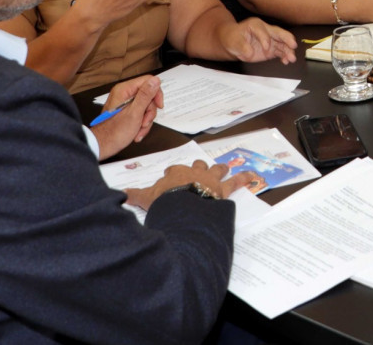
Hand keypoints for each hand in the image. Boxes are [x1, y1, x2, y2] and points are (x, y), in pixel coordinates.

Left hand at [89, 75, 163, 159]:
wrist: (103, 146)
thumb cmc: (114, 132)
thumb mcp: (135, 113)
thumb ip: (146, 95)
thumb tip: (155, 80)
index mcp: (124, 90)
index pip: (148, 81)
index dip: (156, 94)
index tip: (159, 106)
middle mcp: (124, 94)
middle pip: (148, 96)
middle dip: (149, 112)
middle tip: (144, 122)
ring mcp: (125, 103)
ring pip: (146, 107)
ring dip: (145, 121)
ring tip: (139, 130)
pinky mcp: (126, 111)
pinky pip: (140, 114)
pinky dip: (141, 124)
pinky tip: (136, 132)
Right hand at [124, 160, 256, 209]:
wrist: (183, 206)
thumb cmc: (165, 201)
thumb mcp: (146, 198)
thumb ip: (133, 195)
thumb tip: (119, 195)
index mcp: (174, 174)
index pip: (172, 171)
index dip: (172, 173)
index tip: (170, 174)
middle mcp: (192, 172)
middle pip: (195, 166)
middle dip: (197, 167)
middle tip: (197, 169)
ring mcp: (208, 180)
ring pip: (216, 170)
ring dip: (220, 169)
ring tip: (224, 167)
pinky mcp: (222, 189)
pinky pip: (236, 182)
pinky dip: (245, 178)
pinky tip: (253, 176)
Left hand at [218, 17, 298, 63]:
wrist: (232, 43)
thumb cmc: (232, 38)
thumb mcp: (233, 41)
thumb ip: (242, 46)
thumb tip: (250, 53)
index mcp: (256, 25)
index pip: (264, 31)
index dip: (266, 40)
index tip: (266, 49)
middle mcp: (266, 30)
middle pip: (279, 33)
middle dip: (286, 39)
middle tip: (293, 45)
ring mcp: (270, 40)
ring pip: (282, 43)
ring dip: (288, 50)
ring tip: (292, 58)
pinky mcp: (271, 49)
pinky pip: (280, 52)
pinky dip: (284, 56)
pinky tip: (286, 61)